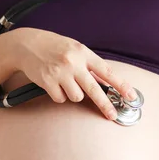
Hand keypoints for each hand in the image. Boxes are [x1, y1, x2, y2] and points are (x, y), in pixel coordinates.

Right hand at [6, 27, 137, 119]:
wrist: (27, 44)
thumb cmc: (54, 46)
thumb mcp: (74, 49)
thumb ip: (89, 64)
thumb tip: (106, 82)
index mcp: (83, 52)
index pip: (106, 71)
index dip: (121, 85)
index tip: (131, 96)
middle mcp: (73, 63)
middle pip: (94, 89)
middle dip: (105, 105)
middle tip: (113, 116)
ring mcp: (60, 72)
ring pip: (76, 97)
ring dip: (73, 94)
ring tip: (66, 83)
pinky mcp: (48, 82)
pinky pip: (60, 98)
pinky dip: (59, 95)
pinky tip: (53, 83)